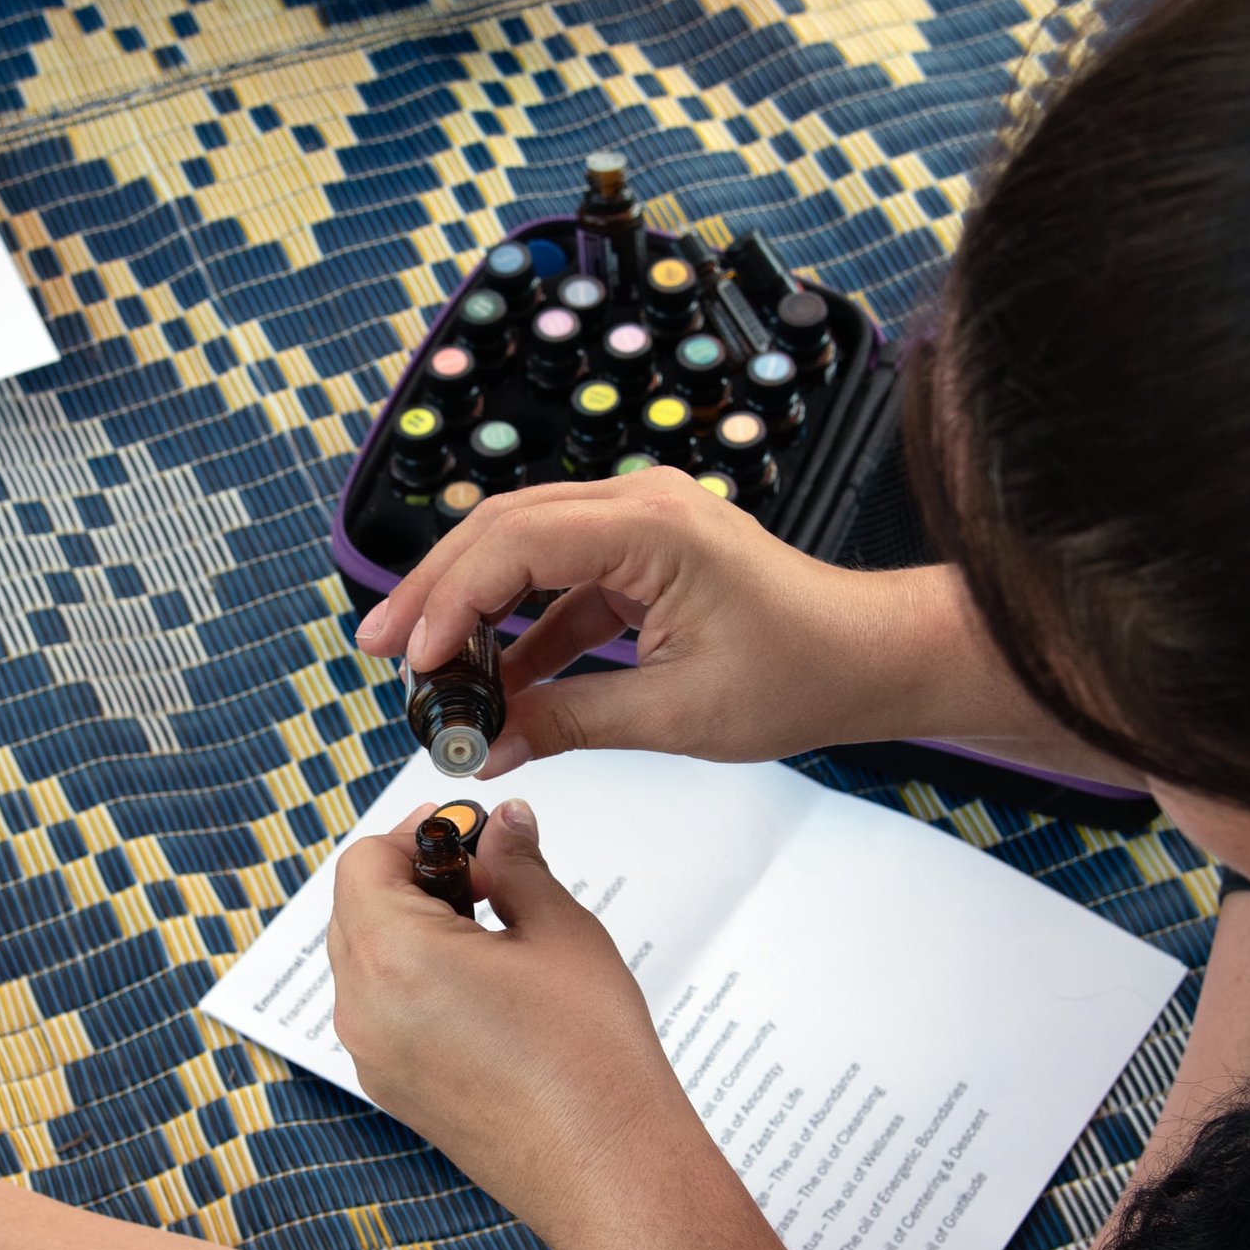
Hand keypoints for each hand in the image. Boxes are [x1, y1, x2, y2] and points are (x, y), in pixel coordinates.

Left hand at [326, 796, 696, 1233]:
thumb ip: (518, 865)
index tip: (469, 832)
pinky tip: (484, 982)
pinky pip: (380, 1008)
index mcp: (394, 957)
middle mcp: (363, 1009)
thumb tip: (505, 824)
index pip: (365, 862)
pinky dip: (413, 977)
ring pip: (365, 959)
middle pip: (356, 907)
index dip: (416, 833)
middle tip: (489, 874)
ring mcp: (371, 1056)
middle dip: (414, 877)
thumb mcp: (560, 933)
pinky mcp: (392, 1089)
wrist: (610, 1170)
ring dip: (413, 927)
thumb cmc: (592, 1058)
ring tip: (494, 929)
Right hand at [354, 470, 934, 775]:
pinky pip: (557, 580)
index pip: (515, 544)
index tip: (413, 662)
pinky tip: (488, 682)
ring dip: (468, 607)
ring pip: (520, 549)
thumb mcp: (676, 714)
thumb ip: (569, 722)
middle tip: (378, 649)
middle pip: (501, 530)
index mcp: (652, 526)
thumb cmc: (804, 671)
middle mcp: (640, 505)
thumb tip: (487, 744)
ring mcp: (638, 524)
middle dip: (434, 592)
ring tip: (419, 669)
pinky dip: (517, 628)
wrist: (870, 658)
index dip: (451, 602)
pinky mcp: (640, 555)